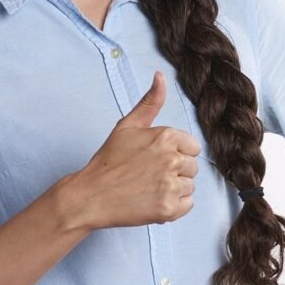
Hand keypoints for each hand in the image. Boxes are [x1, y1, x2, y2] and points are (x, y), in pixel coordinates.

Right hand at [72, 70, 201, 229]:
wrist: (91, 195)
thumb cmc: (109, 160)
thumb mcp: (128, 125)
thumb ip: (150, 102)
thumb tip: (160, 76)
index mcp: (167, 136)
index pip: (193, 147)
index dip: (175, 153)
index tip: (155, 159)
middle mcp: (172, 159)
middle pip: (192, 167)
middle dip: (175, 171)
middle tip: (149, 174)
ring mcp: (170, 185)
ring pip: (190, 186)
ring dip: (174, 189)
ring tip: (149, 187)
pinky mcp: (168, 209)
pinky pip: (187, 205)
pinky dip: (174, 206)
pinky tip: (153, 200)